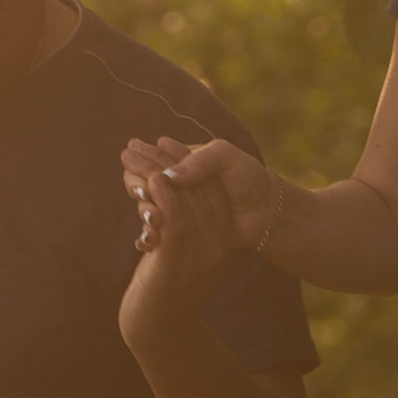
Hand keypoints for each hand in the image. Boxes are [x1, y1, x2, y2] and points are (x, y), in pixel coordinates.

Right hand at [119, 131, 281, 261]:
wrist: (265, 213)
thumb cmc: (248, 179)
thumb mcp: (227, 157)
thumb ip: (200, 159)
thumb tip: (168, 175)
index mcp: (182, 162)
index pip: (152, 158)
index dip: (141, 160)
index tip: (132, 159)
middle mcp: (175, 185)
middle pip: (143, 181)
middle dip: (136, 183)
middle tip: (140, 190)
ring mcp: (177, 209)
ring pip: (149, 207)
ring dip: (144, 210)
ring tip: (149, 216)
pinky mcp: (181, 231)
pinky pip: (160, 232)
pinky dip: (150, 236)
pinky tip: (147, 241)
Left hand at [119, 157, 243, 354]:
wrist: (158, 328)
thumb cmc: (163, 288)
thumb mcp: (177, 251)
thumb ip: (181, 224)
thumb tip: (167, 190)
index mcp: (222, 239)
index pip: (208, 190)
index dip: (183, 163)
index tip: (157, 140)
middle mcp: (217, 244)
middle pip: (196, 189)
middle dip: (164, 161)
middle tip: (136, 142)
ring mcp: (202, 252)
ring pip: (185, 199)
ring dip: (155, 171)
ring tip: (131, 151)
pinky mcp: (180, 260)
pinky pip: (177, 219)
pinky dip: (165, 195)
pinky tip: (151, 178)